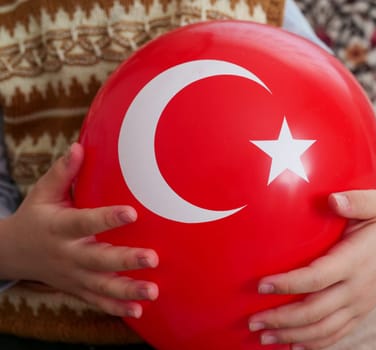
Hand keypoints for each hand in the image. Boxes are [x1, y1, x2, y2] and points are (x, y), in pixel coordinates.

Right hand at [0, 143, 158, 317]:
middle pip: (98, 260)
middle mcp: (67, 254)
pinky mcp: (77, 288)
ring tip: (152, 292)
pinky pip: (97, 302)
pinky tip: (138, 312)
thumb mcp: (42, 194)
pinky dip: (116, 309)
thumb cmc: (35, 217)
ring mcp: (73, 276)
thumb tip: (79, 146)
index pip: (84, 222)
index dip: (107, 218)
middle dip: (125, 260)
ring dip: (127, 291)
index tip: (132, 213)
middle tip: (153, 258)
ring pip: (101, 286)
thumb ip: (62, 172)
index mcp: (59, 227)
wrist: (12, 253)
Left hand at [248, 189, 375, 348]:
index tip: (261, 285)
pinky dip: (314, 344)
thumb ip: (356, 200)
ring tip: (264, 336)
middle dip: (281, 319)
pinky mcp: (361, 312)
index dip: (287, 284)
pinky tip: (293, 346)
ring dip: (292, 336)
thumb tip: (332, 200)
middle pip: (314, 312)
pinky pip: (337, 335)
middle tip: (252, 321)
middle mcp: (356, 288)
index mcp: (354, 261)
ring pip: (323, 330)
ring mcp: (360, 304)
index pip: (316, 278)